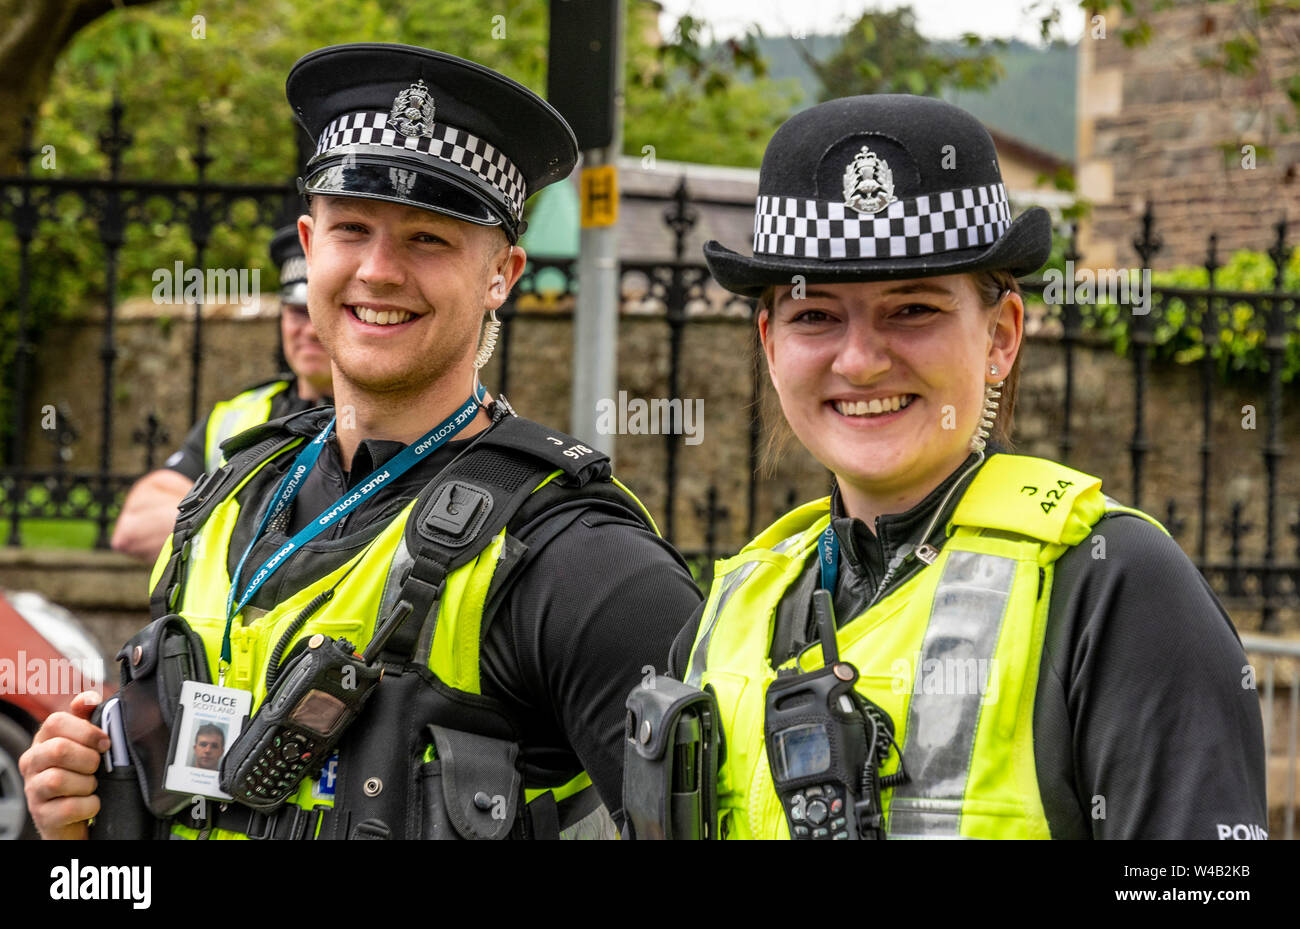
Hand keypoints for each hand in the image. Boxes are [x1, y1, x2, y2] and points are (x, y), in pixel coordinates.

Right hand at [19, 691, 109, 839]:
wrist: (76, 815)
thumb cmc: (82, 772)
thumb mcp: (84, 743)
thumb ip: (86, 717)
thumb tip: (90, 698)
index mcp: (43, 740)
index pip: (56, 721)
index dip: (86, 730)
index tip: (105, 742)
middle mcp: (32, 763)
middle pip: (58, 749)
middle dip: (89, 759)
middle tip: (97, 767)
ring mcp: (33, 790)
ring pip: (59, 780)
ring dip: (87, 783)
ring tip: (91, 786)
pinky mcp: (42, 816)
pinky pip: (70, 807)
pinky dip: (89, 805)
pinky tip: (91, 803)